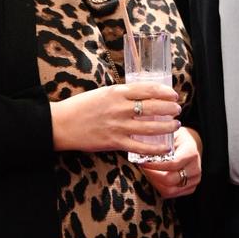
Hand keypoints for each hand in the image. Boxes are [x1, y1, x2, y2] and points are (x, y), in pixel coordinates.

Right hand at [50, 82, 180, 155]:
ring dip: (167, 126)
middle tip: (177, 110)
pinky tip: (164, 147)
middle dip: (170, 108)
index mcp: (117, 92)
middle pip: (154, 106)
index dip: (165, 92)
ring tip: (176, 125)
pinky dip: (155, 148)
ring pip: (151, 126)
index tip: (173, 95)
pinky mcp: (115, 142)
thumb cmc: (80, 107)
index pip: (149, 89)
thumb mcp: (102, 93)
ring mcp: (119, 126)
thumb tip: (139, 96)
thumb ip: (121, 94)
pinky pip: (140, 147)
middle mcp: (120, 108)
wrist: (61, 124)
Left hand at [139, 127, 202, 198]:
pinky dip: (159, 188)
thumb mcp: (170, 132)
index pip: (172, 163)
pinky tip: (153, 179)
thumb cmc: (177, 137)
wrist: (190, 145)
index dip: (155, 165)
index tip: (142, 161)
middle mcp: (195, 168)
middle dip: (152, 175)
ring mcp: (194, 180)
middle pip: (170, 179)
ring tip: (145, 174)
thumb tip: (139, 139)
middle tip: (141, 168)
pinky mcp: (191, 188)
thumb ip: (159, 137)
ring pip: (170, 190)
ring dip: (154, 183)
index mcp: (191, 152)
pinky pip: (172, 194)